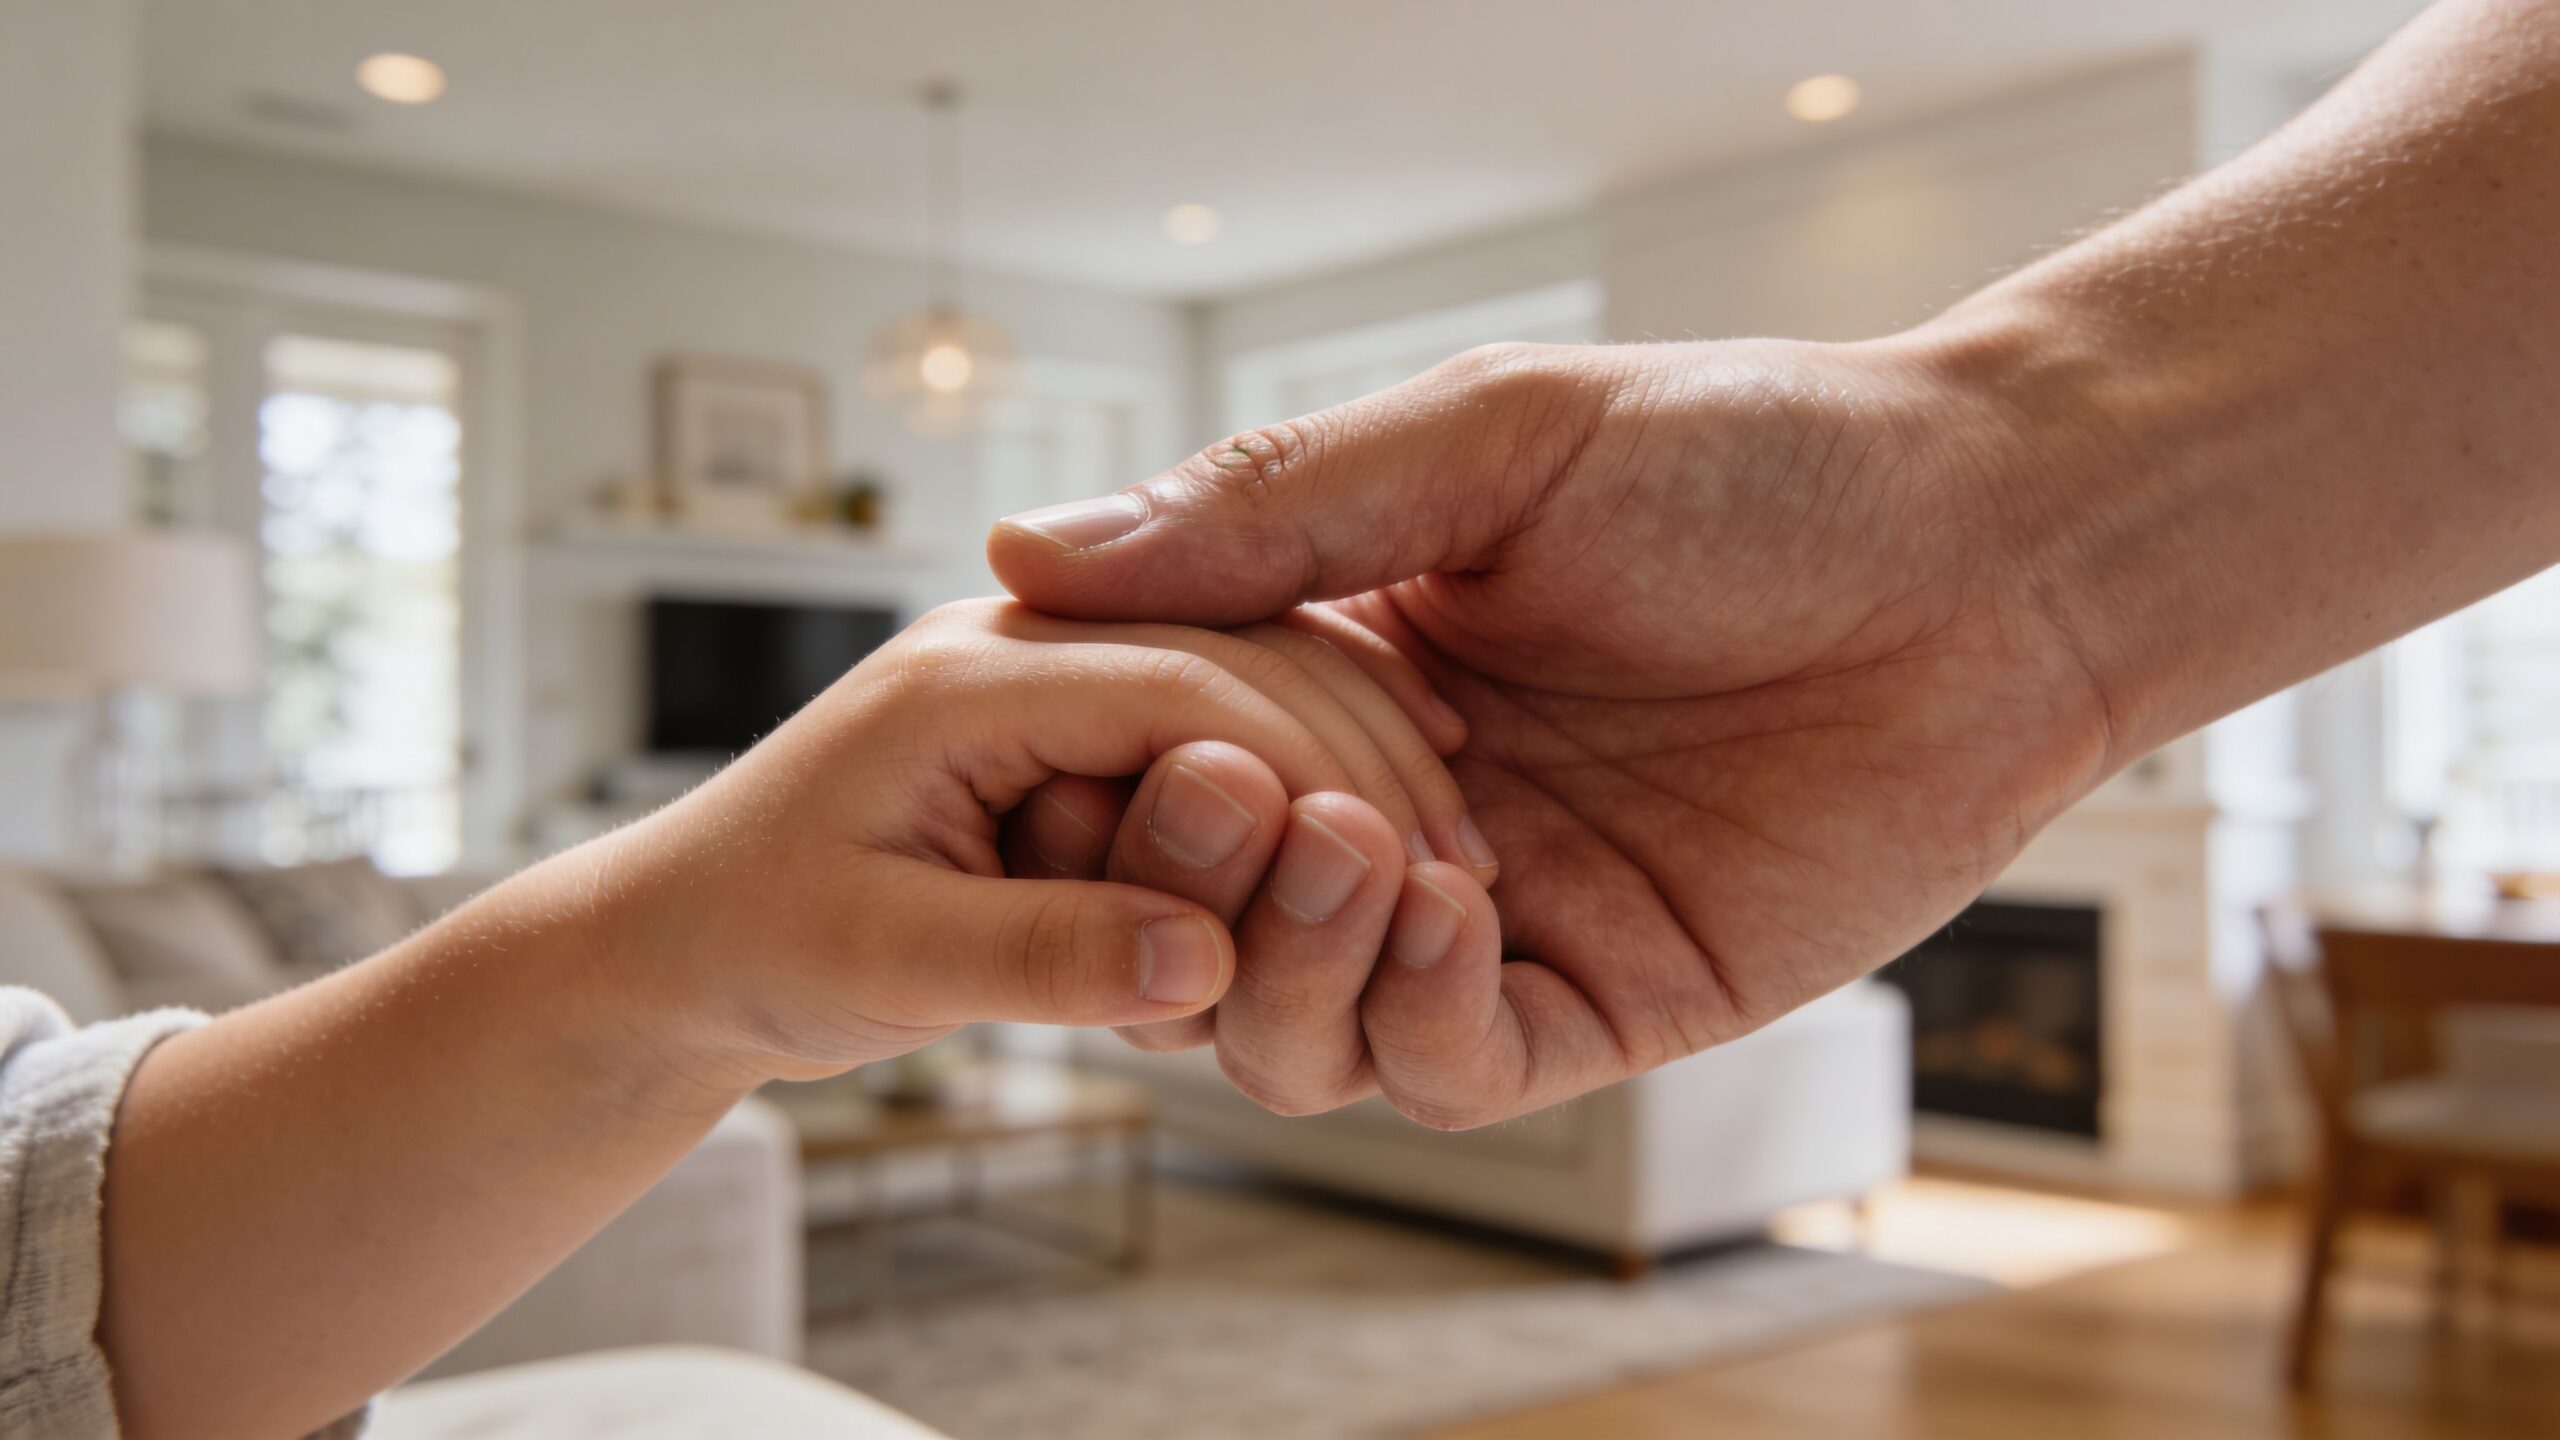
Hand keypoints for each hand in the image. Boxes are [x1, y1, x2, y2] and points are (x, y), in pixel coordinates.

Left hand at [590, 598, 1486, 1084]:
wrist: (672, 939)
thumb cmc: (745, 938)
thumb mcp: (875, 959)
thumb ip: (1033, 955)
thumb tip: (1192, 972)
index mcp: (971, 671)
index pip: (1191, 685)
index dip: (1318, 773)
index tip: (1417, 866)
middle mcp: (1026, 646)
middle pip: (1244, 658)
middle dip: (1364, 753)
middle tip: (1463, 863)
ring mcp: (1057, 678)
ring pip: (1250, 676)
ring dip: (1355, 753)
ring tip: (1444, 853)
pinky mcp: (1080, 724)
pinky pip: (1221, 721)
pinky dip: (1306, 769)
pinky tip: (1369, 835)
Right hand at [988, 336, 2118, 1125]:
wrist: (1994, 551)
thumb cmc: (1759, 457)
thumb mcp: (1493, 439)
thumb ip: (1273, 506)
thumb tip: (1023, 554)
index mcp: (1343, 663)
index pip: (1149, 759)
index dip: (1100, 765)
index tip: (1091, 732)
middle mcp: (1397, 801)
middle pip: (1196, 924)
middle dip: (1176, 884)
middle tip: (1220, 797)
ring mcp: (1496, 912)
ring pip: (1296, 1031)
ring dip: (1284, 960)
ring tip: (1348, 842)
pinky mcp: (1604, 998)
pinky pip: (1452, 1069)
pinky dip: (1416, 1011)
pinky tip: (1453, 903)